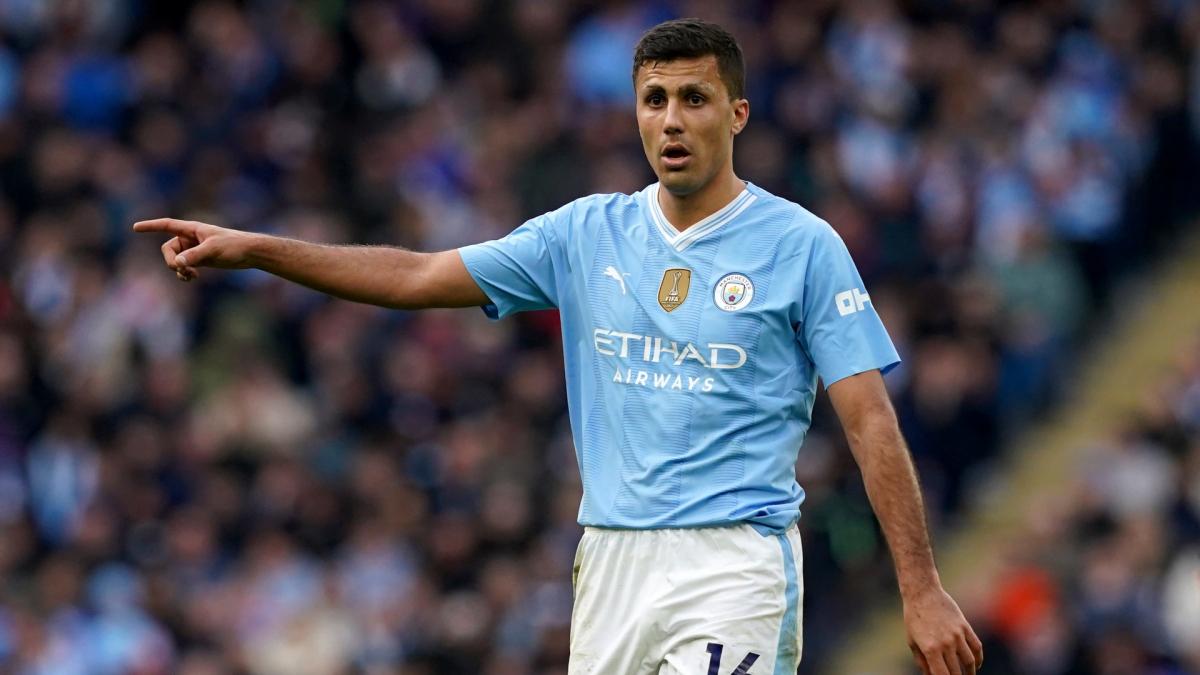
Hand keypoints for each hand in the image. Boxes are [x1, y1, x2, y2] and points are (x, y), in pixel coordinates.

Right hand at [132, 218, 257, 281]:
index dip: (151, 226)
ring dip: (178, 270)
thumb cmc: (234, 246)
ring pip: (175, 260)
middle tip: (181, 269)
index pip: (167, 225)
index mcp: (192, 229)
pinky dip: (184, 273)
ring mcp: (194, 250)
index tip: (135, 228)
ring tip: (191, 276)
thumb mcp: (213, 250)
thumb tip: (177, 263)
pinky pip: (183, 267)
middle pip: (168, 249)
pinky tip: (193, 278)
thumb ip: (194, 256)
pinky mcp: (200, 260)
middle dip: (170, 261)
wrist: (250, 253)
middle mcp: (190, 238)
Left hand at [903, 587, 982, 674]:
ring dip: (970, 672)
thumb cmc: (914, 618)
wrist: (923, 593)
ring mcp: (957, 635)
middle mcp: (946, 643)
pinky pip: (976, 646)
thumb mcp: (912, 642)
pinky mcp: (965, 626)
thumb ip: (922, 662)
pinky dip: (978, 659)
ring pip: (970, 661)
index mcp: (930, 649)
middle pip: (956, 671)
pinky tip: (976, 665)